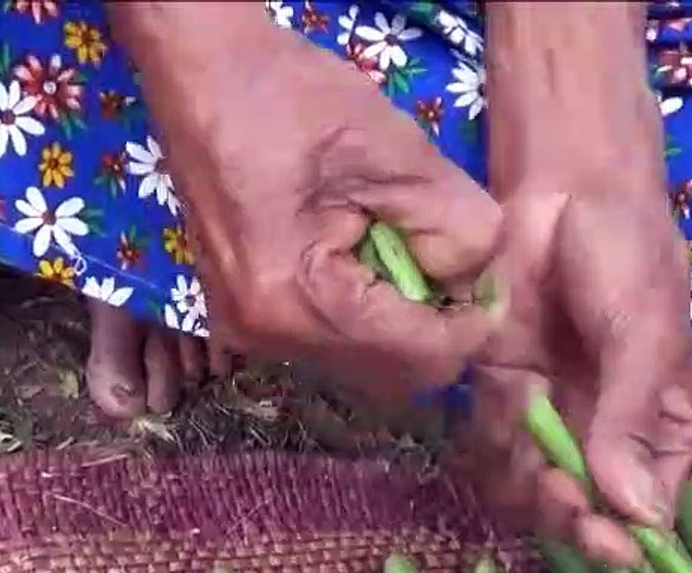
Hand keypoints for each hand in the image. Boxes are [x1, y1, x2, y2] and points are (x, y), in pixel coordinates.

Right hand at [111, 4, 506, 396]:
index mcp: (297, 302)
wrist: (201, 74)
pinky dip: (363, 317)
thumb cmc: (291, 101)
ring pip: (358, 366)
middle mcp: (264, 337)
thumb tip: (479, 282)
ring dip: (399, 327)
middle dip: (434, 332)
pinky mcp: (242, 315)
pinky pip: (325, 342)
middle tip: (451, 269)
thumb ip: (458, 228)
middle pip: (388, 378)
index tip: (490, 283)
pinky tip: (365, 260)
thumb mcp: (397, 153)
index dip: (471, 328)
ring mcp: (244, 332)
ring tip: (404, 255)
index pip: (418, 357)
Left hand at [457, 191, 691, 566]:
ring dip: (531, 490)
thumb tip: (638, 512)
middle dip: (575, 515)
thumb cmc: (628, 254)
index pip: (651, 494)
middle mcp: (602, 423)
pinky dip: (489, 450)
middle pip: (587, 497)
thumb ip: (631, 417)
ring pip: (534, 476)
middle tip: (564, 510)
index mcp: (659, 417)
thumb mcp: (645, 333)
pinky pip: (489, 437)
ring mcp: (548, 405)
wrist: (564, 186)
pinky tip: (493, 439)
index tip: (614, 548)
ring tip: (534, 478)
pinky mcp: (496, 383)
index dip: (633, 528)